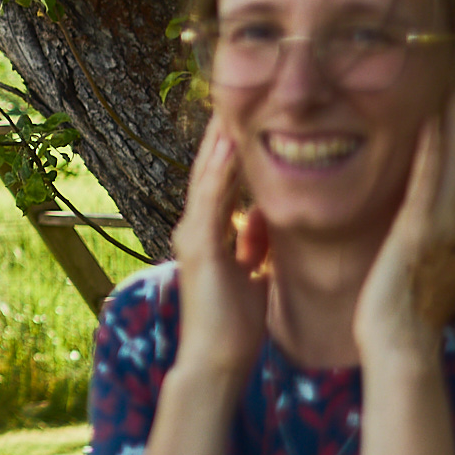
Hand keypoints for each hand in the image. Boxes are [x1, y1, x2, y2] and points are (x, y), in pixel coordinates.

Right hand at [174, 120, 271, 384]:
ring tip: (232, 103)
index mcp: (208, 235)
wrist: (216, 362)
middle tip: (236, 92)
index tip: (249, 115)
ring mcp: (193, 236)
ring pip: (207, 176)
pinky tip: (232, 143)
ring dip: (220, 140)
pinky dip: (221, 169)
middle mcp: (194, 229)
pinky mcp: (200, 247)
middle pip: (209, 169)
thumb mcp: (253, 275)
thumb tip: (261, 225)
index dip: (232, 147)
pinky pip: (212, 199)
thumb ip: (254, 247)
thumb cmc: (235, 327)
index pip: (221, 180)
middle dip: (222, 133)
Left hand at [356, 81, 454, 359]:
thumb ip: (430, 246)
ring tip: (453, 85)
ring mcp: (446, 229)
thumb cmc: (402, 318)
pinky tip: (428, 119)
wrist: (401, 348)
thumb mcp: (425, 273)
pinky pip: (427, 179)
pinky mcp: (420, 232)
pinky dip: (430, 148)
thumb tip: (427, 231)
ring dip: (454, 121)